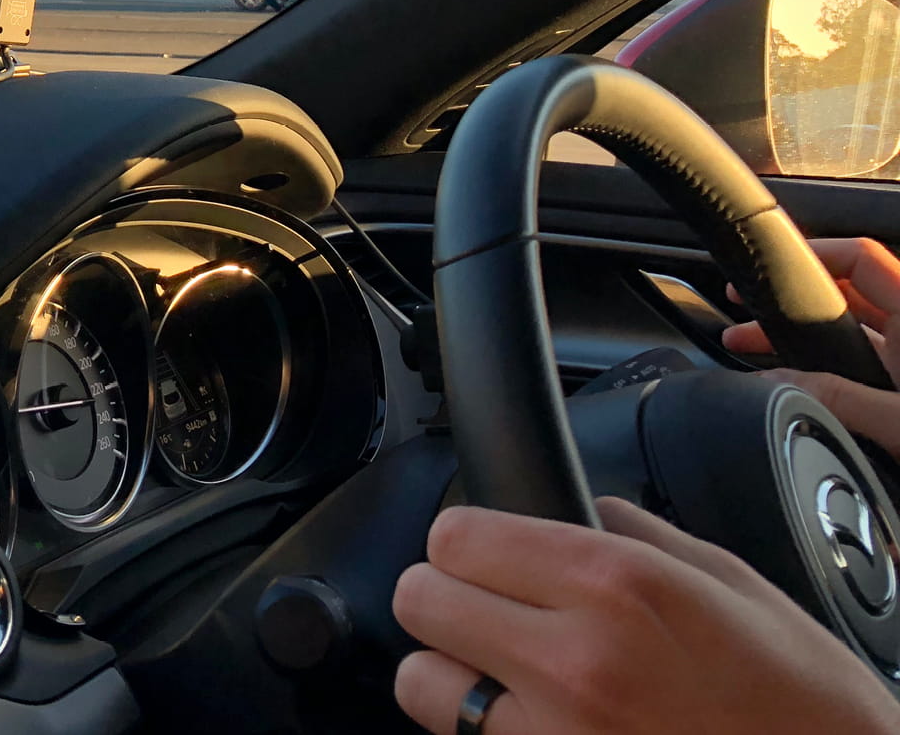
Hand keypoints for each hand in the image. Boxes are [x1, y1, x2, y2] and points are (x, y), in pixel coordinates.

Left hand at [392, 498, 899, 734]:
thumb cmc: (799, 699)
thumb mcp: (727, 582)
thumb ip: (631, 532)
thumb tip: (571, 507)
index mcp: (616, 587)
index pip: (456, 536)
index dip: (465, 538)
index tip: (485, 549)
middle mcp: (572, 661)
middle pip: (420, 599)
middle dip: (447, 595)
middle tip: (489, 606)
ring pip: (420, 681)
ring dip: (450, 670)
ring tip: (502, 669)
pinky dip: (481, 726)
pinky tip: (531, 718)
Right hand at [722, 237, 899, 459]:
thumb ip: (837, 398)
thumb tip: (775, 382)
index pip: (859, 259)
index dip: (811, 254)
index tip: (766, 271)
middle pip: (846, 295)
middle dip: (792, 302)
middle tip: (744, 313)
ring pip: (848, 333)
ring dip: (801, 338)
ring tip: (750, 346)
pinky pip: (858, 367)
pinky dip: (822, 368)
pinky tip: (791, 383)